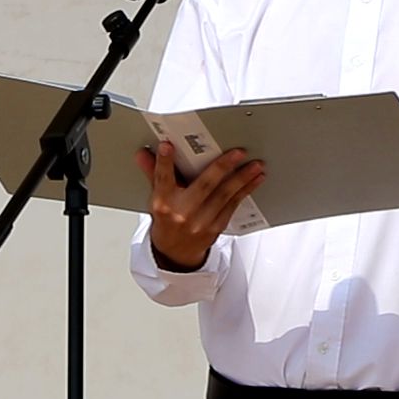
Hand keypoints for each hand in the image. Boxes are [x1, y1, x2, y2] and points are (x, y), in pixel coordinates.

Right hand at [135, 141, 263, 269]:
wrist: (175, 253)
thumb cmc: (167, 221)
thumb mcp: (156, 198)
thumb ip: (153, 173)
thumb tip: (143, 154)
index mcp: (163, 204)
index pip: (162, 179)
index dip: (164, 162)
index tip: (167, 146)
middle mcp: (182, 213)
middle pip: (203, 186)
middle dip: (222, 167)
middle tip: (238, 152)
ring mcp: (200, 223)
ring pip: (224, 196)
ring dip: (242, 179)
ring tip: (256, 165)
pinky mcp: (215, 229)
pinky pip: (232, 206)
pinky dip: (245, 191)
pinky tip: (254, 180)